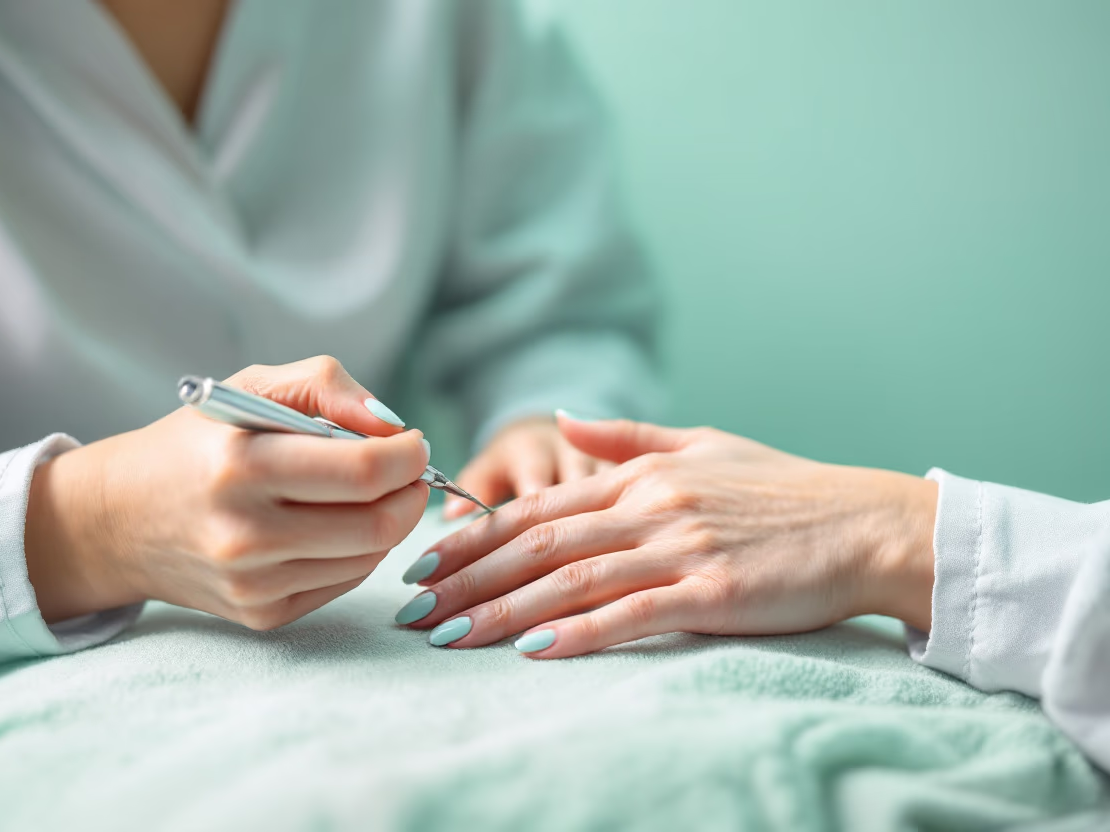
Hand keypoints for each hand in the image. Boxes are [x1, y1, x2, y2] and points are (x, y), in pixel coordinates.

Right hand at [25, 357, 430, 629]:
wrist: (118, 519)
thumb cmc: (197, 441)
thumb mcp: (250, 385)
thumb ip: (326, 385)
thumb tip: (392, 426)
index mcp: (242, 465)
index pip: (365, 471)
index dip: (409, 456)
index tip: (413, 443)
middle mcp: (245, 533)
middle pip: (378, 524)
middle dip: (412, 493)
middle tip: (409, 471)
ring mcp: (253, 583)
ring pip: (369, 557)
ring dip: (388, 522)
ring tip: (369, 493)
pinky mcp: (261, 615)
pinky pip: (344, 582)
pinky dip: (358, 551)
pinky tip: (334, 525)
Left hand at [396, 414, 936, 656]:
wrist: (867, 522)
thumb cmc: (787, 490)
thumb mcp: (704, 444)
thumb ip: (628, 438)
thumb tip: (563, 420)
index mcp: (640, 475)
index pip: (537, 507)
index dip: (473, 536)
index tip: (425, 561)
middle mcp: (649, 505)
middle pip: (536, 545)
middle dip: (466, 578)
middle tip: (413, 609)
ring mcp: (679, 546)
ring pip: (570, 579)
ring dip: (501, 611)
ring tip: (449, 636)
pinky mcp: (713, 590)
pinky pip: (633, 613)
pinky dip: (580, 632)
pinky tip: (535, 652)